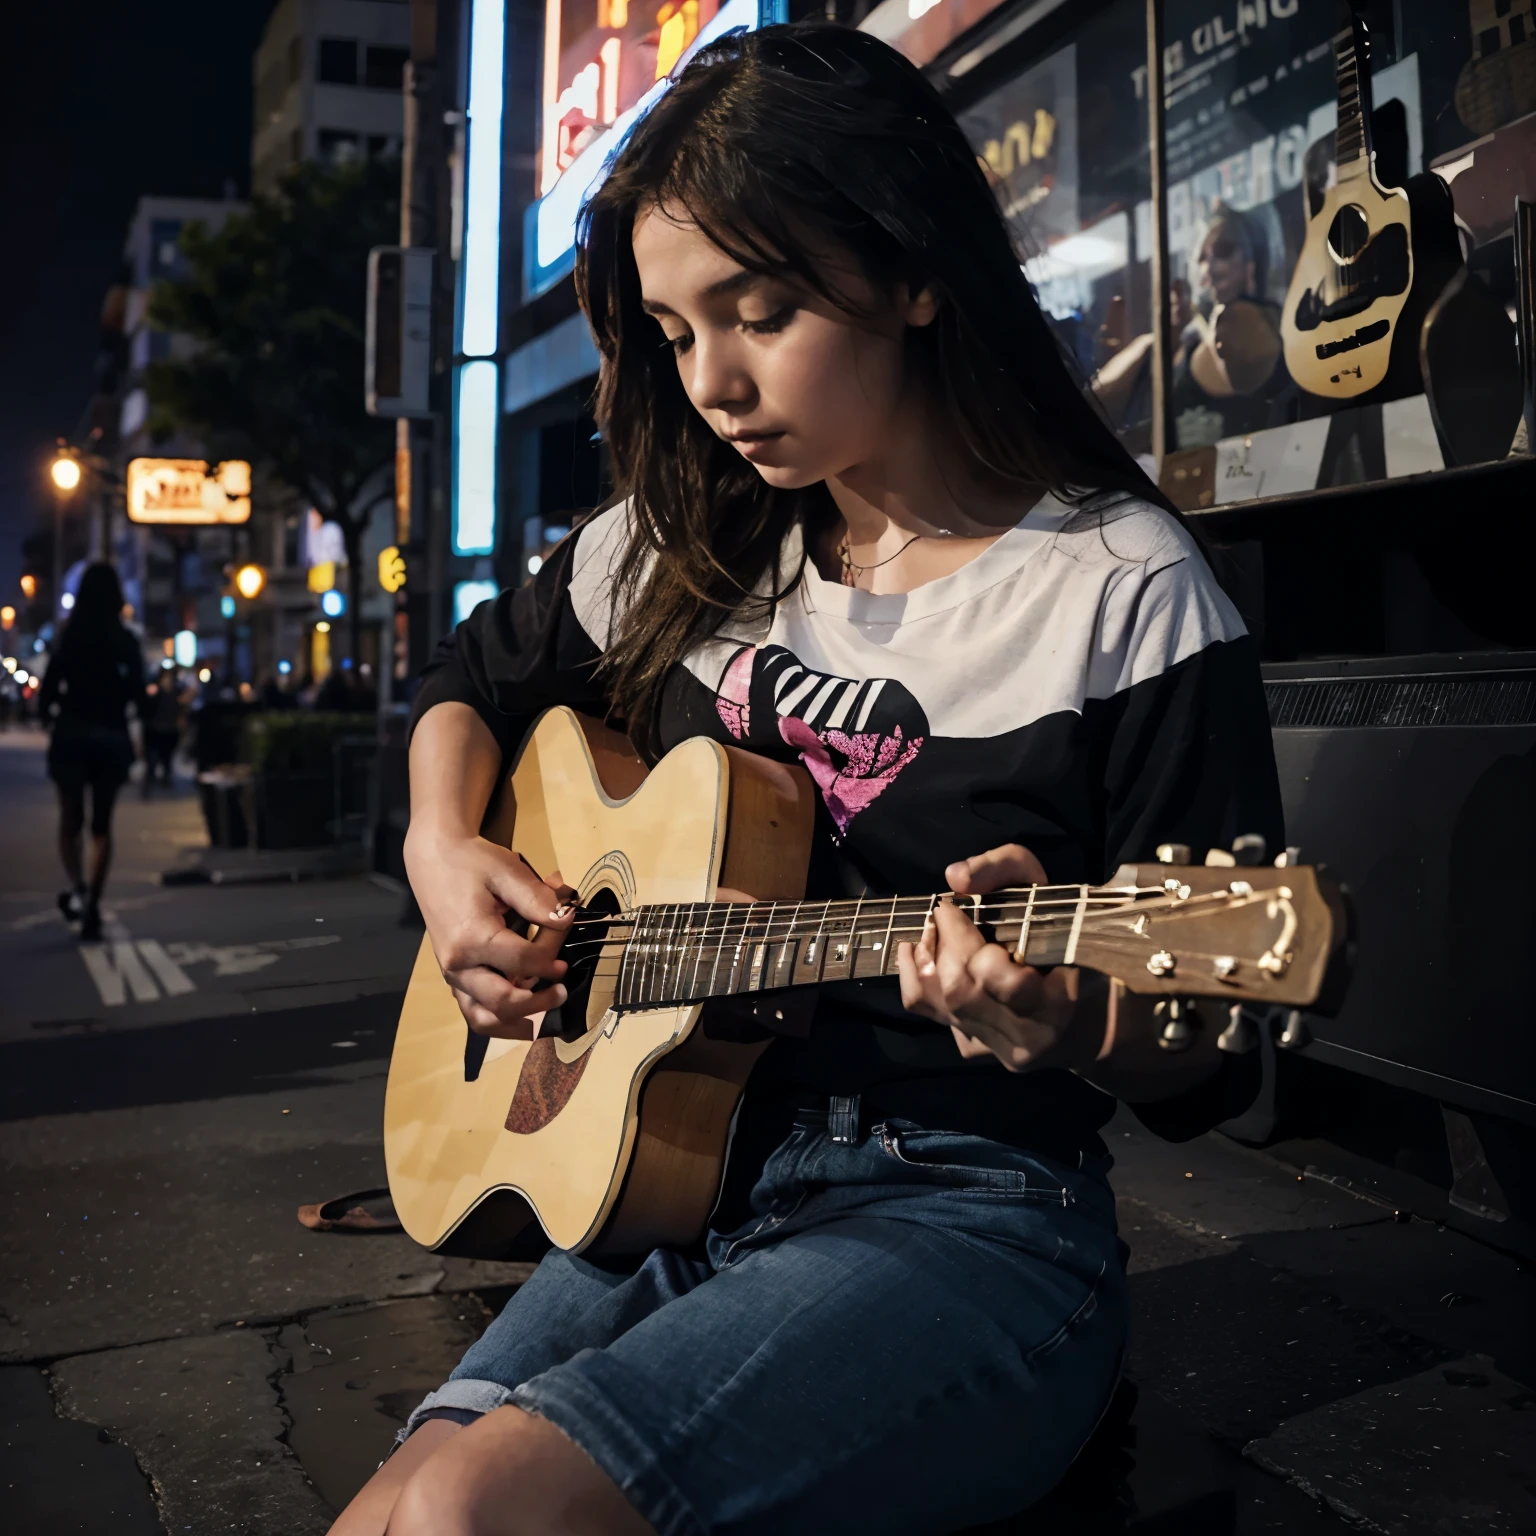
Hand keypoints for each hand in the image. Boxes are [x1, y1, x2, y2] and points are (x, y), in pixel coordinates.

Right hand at [404, 827, 576, 1039]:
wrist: (433, 858)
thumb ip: (538, 899)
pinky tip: (523, 1017)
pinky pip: (473, 1012)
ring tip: (544, 1016)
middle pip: (504, 1002)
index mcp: (472, 938)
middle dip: (540, 1000)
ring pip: (484, 1019)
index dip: (552, 953)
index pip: (525, 962)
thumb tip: (568, 918)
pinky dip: (498, 1020)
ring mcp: (452, 975)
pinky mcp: (453, 977)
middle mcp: (458, 965)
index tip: (565, 932)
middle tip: (562, 988)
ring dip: (516, 1023)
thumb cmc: (472, 862)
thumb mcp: (507, 871)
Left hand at [896, 843, 1102, 1073]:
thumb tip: (956, 876)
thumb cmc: (1078, 943)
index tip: (952, 906)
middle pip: (960, 990)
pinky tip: (915, 953)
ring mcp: (1000, 1049)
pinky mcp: (980, 1050)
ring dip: (924, 960)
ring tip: (929, 931)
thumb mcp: (1056, 894)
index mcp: (1057, 1002)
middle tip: (941, 915)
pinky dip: (915, 979)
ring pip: (941, 1005)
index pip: (991, 974)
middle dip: (941, 945)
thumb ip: (1008, 867)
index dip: (960, 935)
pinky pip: (932, 1015)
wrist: (1092, 1011)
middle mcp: (1027, 1037)